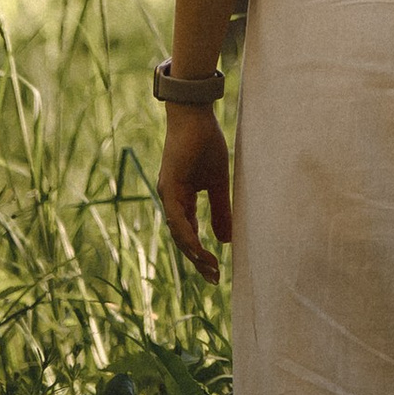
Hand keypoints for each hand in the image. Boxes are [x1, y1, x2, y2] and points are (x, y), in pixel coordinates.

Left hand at [158, 106, 233, 280]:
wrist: (195, 115)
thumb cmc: (205, 143)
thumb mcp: (218, 182)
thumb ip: (220, 210)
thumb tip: (225, 240)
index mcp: (181, 199)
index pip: (189, 234)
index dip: (201, 254)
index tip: (216, 272)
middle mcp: (171, 200)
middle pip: (182, 239)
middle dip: (197, 261)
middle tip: (215, 279)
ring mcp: (168, 194)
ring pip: (178, 232)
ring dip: (193, 253)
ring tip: (209, 269)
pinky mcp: (170, 186)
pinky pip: (177, 218)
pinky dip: (187, 235)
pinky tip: (198, 249)